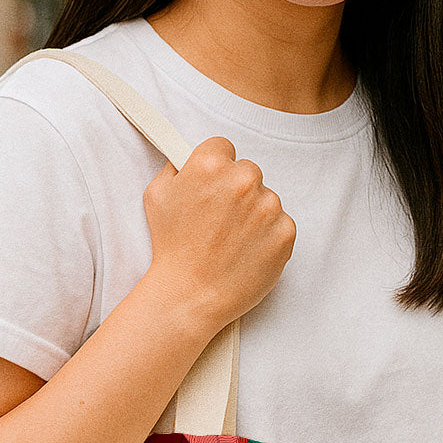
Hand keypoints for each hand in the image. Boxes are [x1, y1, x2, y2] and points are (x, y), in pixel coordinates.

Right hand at [143, 136, 296, 332]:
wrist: (190, 295)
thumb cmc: (171, 248)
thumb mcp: (157, 195)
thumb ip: (175, 167)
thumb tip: (187, 157)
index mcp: (210, 164)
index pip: (224, 147)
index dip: (215, 168)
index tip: (211, 187)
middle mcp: (243, 180)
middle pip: (248, 172)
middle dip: (236, 190)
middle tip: (219, 219)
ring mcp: (268, 206)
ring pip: (266, 198)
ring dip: (253, 213)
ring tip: (231, 239)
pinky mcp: (285, 232)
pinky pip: (281, 223)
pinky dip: (268, 236)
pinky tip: (246, 250)